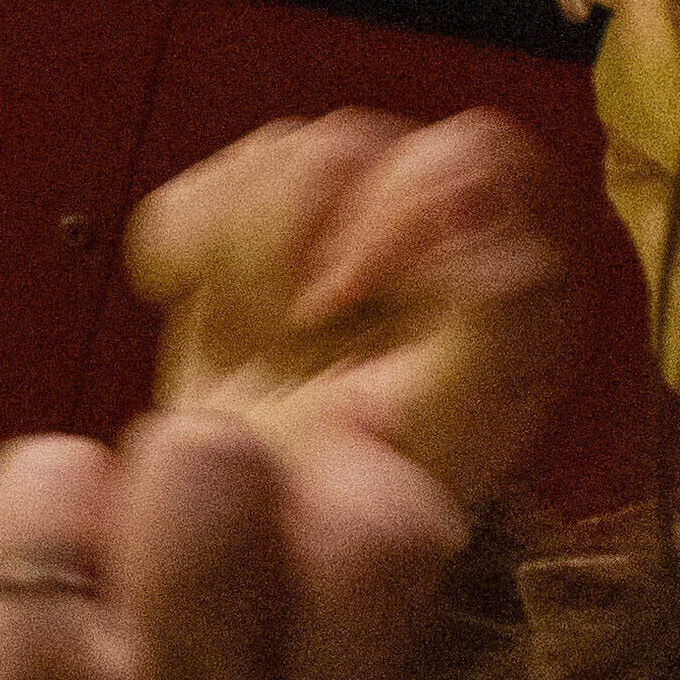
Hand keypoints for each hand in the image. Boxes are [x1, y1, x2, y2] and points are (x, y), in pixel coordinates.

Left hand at [0, 407, 464, 679]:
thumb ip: (329, 591)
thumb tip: (364, 409)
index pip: (385, 537)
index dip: (333, 475)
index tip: (272, 512)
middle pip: (206, 455)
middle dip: (159, 475)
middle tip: (122, 562)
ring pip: (53, 470)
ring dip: (31, 515)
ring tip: (18, 610)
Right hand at [131, 108, 574, 515]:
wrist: (258, 537)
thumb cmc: (371, 492)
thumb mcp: (456, 410)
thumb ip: (500, 301)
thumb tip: (477, 194)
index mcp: (493, 260)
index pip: (465, 153)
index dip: (394, 203)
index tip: (344, 292)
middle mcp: (416, 230)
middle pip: (348, 143)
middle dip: (297, 235)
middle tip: (292, 328)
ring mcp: (324, 230)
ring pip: (272, 155)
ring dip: (243, 252)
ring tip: (257, 333)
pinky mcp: (240, 242)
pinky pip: (197, 189)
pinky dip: (180, 247)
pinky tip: (198, 307)